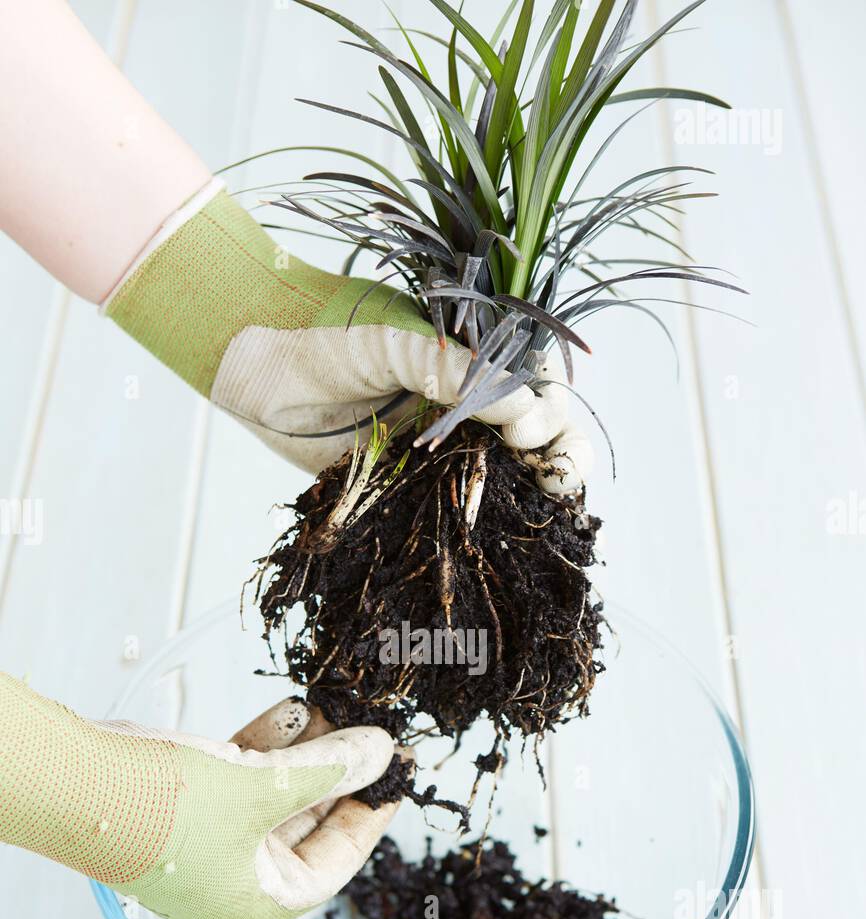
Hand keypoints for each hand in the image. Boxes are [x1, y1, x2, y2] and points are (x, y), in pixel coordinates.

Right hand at [0, 674, 396, 918]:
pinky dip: (264, 746)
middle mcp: (235, 884)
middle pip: (307, 825)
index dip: (369, 815)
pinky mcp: (185, 809)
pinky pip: (240, 779)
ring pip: (274, 795)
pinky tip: (290, 709)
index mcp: (258, 905)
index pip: (335, 863)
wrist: (76, 784)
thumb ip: (328, 771)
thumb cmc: (166, 810)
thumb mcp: (264, 789)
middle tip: (368, 732)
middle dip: (335, 772)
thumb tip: (380, 754)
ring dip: (302, 752)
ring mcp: (208, 847)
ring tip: (333, 707)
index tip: (396, 775)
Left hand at [104, 183, 592, 493]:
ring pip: (514, 479)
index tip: (531, 435)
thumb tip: (526, 412)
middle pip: (546, 439)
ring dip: (539, 498)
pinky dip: (490, 524)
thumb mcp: (401, 345)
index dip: (555, 415)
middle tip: (555, 483)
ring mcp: (448, 449)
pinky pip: (463, 510)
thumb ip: (459, 375)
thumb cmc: (330, 338)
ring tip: (548, 510)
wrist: (262, 371)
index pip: (543, 390)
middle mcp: (472, 406)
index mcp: (478, 362)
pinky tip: (511, 535)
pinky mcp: (417, 488)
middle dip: (565, 461)